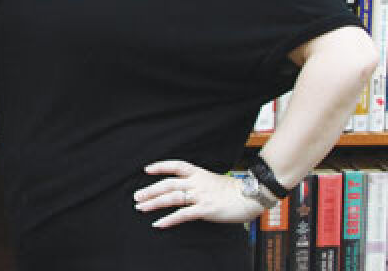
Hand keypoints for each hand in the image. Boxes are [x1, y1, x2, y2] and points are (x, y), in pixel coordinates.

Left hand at [133, 160, 265, 228]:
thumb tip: (184, 193)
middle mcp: (197, 182)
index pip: (175, 165)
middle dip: (150, 190)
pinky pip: (183, 214)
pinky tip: (159, 223)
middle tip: (137, 197)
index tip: (146, 170)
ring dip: (154, 203)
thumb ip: (197, 185)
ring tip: (141, 208)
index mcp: (198, 173)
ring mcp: (200, 195)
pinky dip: (169, 219)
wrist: (250, 196)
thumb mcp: (212, 181)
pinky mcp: (205, 209)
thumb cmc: (233, 190)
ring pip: (171, 198)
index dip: (160, 167)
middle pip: (168, 184)